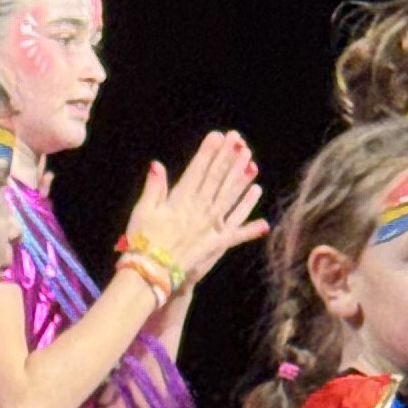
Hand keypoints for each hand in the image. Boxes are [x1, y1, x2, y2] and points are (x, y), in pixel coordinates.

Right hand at [122, 130, 263, 290]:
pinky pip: (234, 236)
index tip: (218, 136)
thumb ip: (154, 188)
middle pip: (216, 179)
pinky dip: (249, 230)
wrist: (150, 272)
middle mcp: (198, 210)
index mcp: (180, 200)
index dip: (209, 152)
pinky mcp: (214, 245)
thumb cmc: (142, 240)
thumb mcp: (143, 211)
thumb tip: (156, 165)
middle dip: (228, 158)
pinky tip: (264, 223)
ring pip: (229, 199)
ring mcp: (209, 227)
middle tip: (239, 140)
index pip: (198, 170)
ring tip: (252, 163)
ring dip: (241, 181)